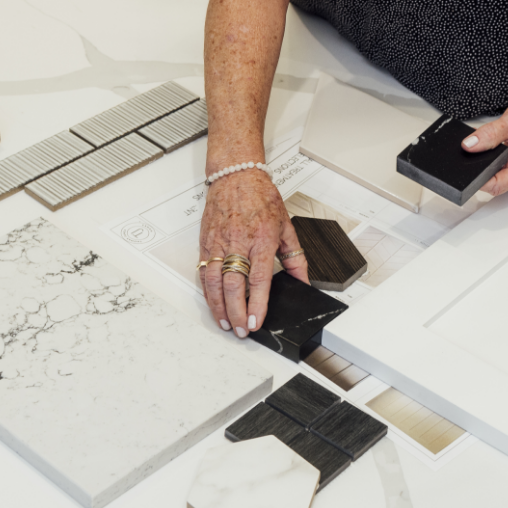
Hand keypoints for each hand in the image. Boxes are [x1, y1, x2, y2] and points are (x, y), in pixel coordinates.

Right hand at [198, 169, 307, 335]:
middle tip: (241, 329)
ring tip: (225, 323)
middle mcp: (238, 243)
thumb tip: (303, 282)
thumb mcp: (286, 228)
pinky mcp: (206, 243)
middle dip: (236, 312)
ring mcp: (219, 243)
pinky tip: (213, 302)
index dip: (256, 304)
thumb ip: (295, 259)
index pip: (258, 280)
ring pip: (214, 282)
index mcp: (260, 240)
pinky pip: (204, 271)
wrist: (237, 177)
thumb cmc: (261, 198)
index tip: (256, 321)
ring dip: (218, 306)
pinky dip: (207, 291)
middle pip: (233, 286)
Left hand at [460, 98, 507, 195]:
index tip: (471, 170)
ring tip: (494, 146)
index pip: (497, 186)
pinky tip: (496, 148)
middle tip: (482, 151)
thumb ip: (488, 134)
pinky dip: (493, 159)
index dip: (481, 180)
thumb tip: (470, 146)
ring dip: (489, 163)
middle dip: (484, 168)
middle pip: (495, 183)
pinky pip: (499, 169)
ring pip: (495, 176)